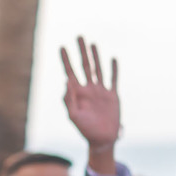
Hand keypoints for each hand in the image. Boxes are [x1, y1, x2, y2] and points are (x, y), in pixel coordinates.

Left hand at [60, 37, 119, 151]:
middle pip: (84, 66)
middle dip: (81, 51)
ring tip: (93, 44)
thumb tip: (66, 81)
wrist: (102, 139)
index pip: (70, 72)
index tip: (61, 47)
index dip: (65, 59)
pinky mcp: (113, 96)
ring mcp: (101, 91)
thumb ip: (68, 100)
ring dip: (96, 56)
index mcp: (77, 93)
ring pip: (98, 69)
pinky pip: (113, 80)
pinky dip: (113, 70)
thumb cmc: (85, 130)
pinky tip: (112, 59)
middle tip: (79, 37)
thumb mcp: (73, 116)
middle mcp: (88, 89)